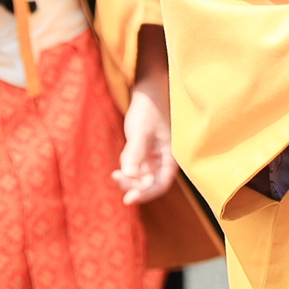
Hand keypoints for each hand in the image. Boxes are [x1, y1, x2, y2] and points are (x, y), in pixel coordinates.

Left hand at [115, 34, 176, 205]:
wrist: (149, 89)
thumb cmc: (150, 107)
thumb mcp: (141, 130)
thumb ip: (135, 153)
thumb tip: (128, 176)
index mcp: (172, 156)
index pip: (161, 184)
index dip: (146, 193)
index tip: (128, 199)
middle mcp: (165, 159)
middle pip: (150, 183)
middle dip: (133, 185)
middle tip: (116, 178)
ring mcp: (154, 156)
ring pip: (140, 176)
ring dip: (128, 178)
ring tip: (116, 173)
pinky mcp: (145, 151)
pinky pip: (135, 167)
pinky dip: (127, 168)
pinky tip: (121, 164)